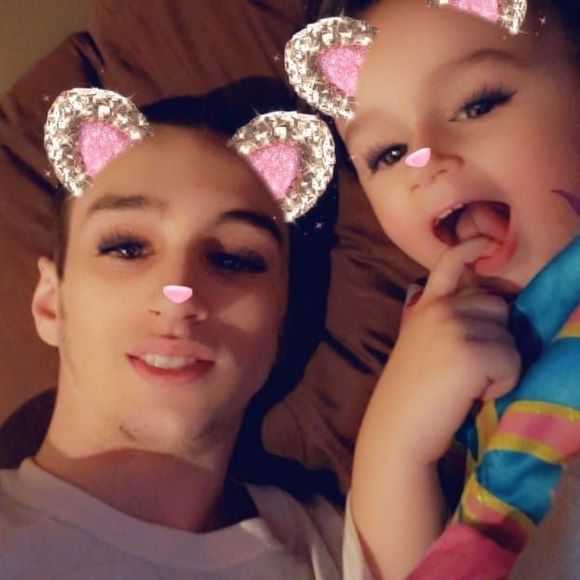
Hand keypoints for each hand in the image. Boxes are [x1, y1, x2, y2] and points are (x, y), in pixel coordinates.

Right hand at [377, 237, 521, 465]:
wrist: (396, 429)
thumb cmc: (410, 393)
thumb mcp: (421, 344)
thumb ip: (444, 321)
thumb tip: (485, 310)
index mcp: (426, 306)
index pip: (448, 264)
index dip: (469, 248)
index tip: (485, 240)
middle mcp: (441, 308)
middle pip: (498, 306)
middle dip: (495, 336)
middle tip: (467, 368)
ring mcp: (455, 327)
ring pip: (509, 337)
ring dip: (499, 364)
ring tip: (467, 384)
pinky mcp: (472, 353)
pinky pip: (512, 362)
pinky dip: (501, 383)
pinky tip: (472, 396)